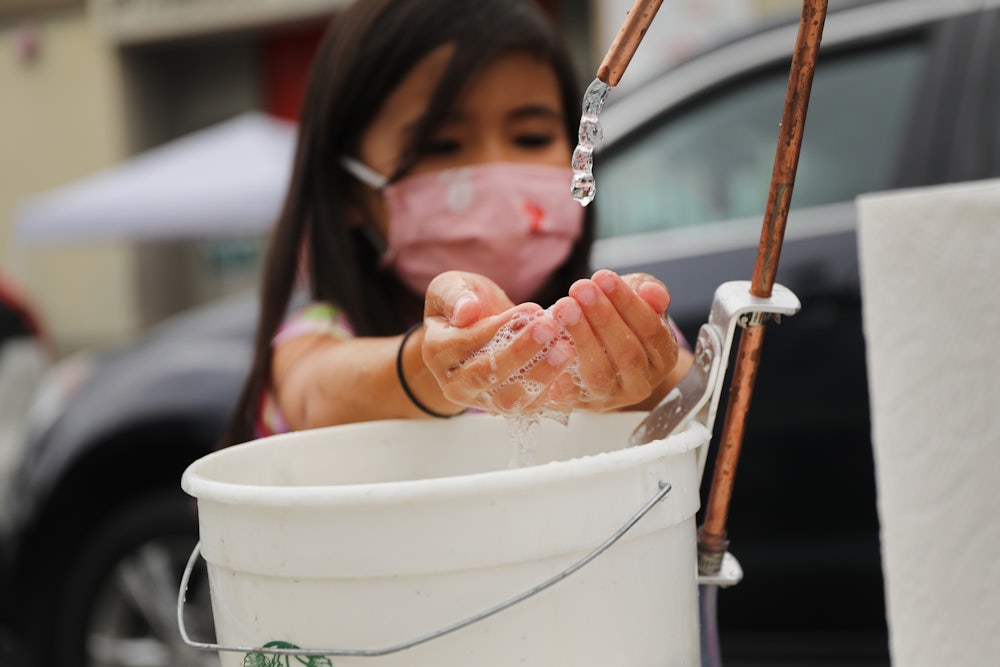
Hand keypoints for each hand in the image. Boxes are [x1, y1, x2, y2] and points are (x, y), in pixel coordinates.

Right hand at [422, 271, 575, 412]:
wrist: (479, 329)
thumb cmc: (467, 305)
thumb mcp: (452, 287)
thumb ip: (454, 295)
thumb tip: (466, 311)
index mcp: (436, 351)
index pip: (467, 342)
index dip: (499, 327)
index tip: (530, 309)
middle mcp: (454, 382)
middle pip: (486, 374)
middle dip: (521, 351)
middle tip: (550, 328)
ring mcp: (480, 400)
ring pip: (509, 397)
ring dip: (539, 374)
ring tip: (564, 349)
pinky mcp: (506, 407)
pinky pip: (528, 407)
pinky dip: (550, 387)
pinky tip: (567, 363)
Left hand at [543, 269, 678, 411]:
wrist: (594, 363)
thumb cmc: (620, 325)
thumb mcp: (638, 303)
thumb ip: (649, 293)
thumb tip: (652, 292)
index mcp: (663, 356)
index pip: (651, 330)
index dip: (628, 303)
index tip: (603, 277)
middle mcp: (641, 382)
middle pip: (627, 352)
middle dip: (603, 317)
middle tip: (580, 288)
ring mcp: (611, 398)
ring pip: (600, 371)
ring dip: (581, 336)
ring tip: (564, 307)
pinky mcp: (581, 405)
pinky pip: (570, 389)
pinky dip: (559, 363)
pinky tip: (549, 337)